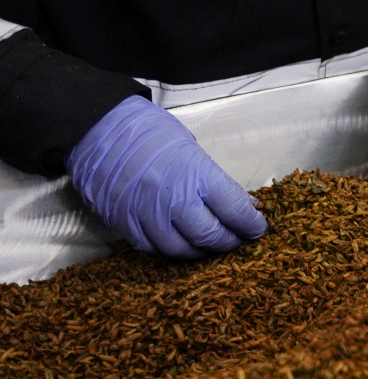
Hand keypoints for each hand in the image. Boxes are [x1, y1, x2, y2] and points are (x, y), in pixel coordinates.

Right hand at [66, 95, 268, 257]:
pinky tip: (179, 241)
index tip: (258, 228)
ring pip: (180, 249)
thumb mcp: (192, 149)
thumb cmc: (150, 133)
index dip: (251, 224)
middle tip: (237, 240)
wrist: (98, 127)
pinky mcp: (122, 222)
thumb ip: (216, 181)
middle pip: (210, 236)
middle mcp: (171, 198)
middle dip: (229, 242)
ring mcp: (144, 213)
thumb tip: (244, 205)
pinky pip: (151, 248)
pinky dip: (169, 248)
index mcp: (196, 175)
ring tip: (209, 245)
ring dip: (200, 251)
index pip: (234, 210)